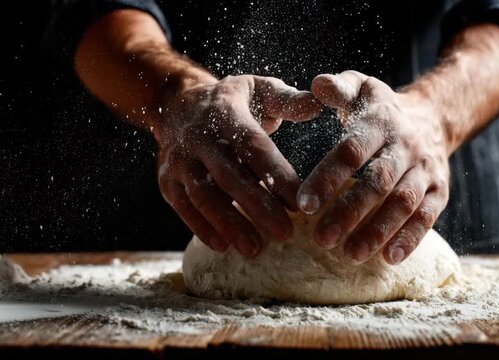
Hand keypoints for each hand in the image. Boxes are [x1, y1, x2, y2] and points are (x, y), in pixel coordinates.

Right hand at [157, 75, 320, 255]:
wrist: (178, 102)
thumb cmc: (233, 101)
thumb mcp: (259, 89)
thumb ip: (288, 100)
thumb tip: (318, 104)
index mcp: (226, 112)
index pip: (253, 145)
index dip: (275, 174)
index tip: (300, 201)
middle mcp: (199, 136)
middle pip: (228, 174)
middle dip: (256, 206)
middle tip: (284, 233)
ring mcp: (179, 159)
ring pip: (202, 195)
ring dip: (228, 223)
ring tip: (254, 249)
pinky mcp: (167, 179)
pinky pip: (182, 206)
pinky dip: (201, 227)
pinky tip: (223, 246)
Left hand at [298, 70, 449, 264]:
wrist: (433, 118)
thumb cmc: (381, 110)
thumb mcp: (362, 88)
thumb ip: (339, 87)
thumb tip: (317, 85)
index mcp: (382, 122)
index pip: (353, 151)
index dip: (328, 177)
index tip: (303, 203)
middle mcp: (407, 146)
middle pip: (378, 181)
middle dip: (350, 212)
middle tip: (321, 238)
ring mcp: (426, 171)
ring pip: (404, 203)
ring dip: (378, 231)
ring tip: (350, 255)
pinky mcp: (440, 192)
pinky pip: (428, 217)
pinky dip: (410, 239)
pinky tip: (389, 259)